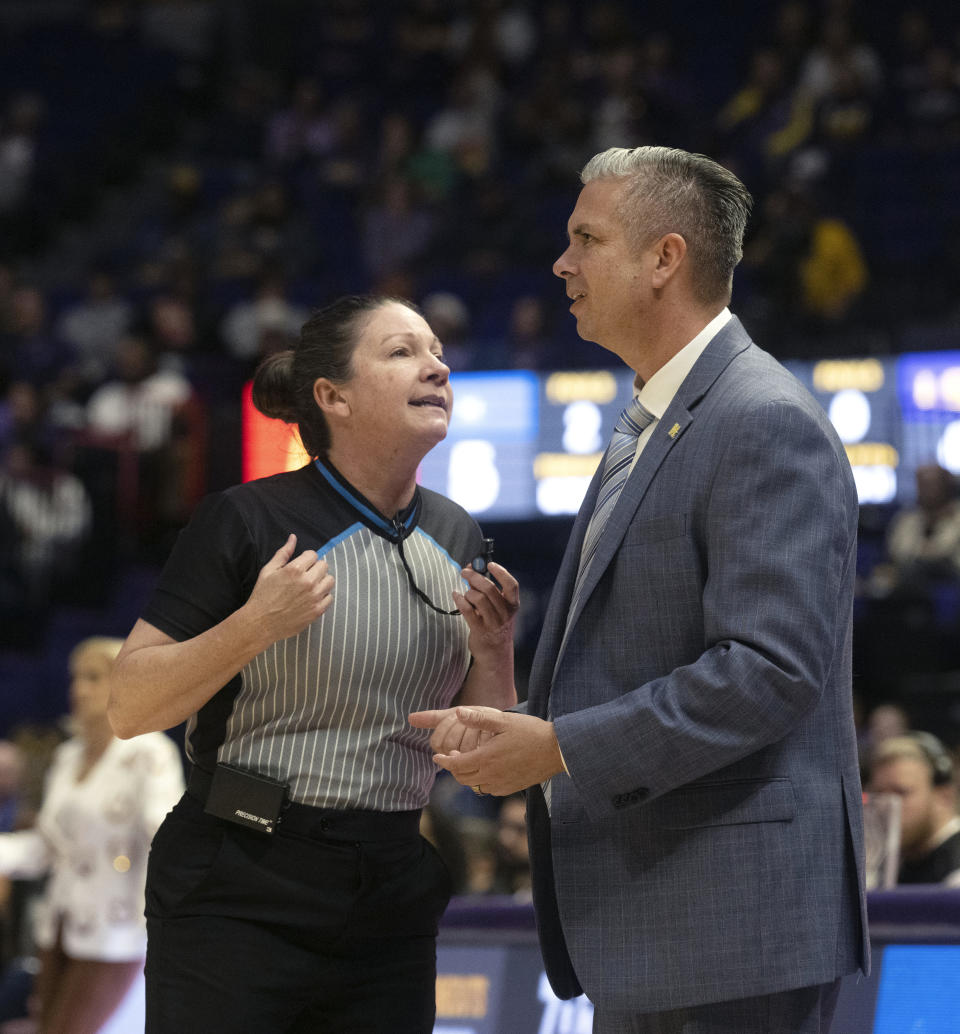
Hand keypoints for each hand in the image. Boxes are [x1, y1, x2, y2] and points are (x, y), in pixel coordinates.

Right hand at [245, 534, 334, 642]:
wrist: (260, 623)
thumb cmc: (262, 595)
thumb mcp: (268, 570)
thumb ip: (283, 553)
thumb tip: (293, 537)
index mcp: (295, 570)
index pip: (313, 555)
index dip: (307, 558)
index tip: (301, 565)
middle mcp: (308, 582)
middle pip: (324, 566)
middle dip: (315, 568)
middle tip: (305, 575)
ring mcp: (314, 597)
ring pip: (330, 581)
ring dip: (322, 581)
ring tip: (310, 586)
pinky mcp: (317, 611)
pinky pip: (330, 597)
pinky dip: (323, 596)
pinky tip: (312, 598)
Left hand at [424, 707, 564, 795]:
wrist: (557, 750)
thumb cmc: (531, 732)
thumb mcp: (504, 720)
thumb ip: (479, 718)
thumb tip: (457, 712)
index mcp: (486, 758)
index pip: (456, 765)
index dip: (444, 761)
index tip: (437, 756)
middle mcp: (492, 775)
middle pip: (463, 778)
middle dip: (454, 769)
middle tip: (452, 757)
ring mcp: (502, 784)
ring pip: (476, 785)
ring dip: (468, 776)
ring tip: (469, 761)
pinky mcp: (512, 788)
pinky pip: (489, 789)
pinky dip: (482, 782)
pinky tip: (487, 769)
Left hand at [453, 562, 518, 659]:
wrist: (495, 654)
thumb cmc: (495, 625)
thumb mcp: (497, 608)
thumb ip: (486, 589)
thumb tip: (471, 569)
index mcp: (512, 605)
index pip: (511, 585)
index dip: (501, 572)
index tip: (489, 564)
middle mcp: (505, 613)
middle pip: (490, 589)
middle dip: (475, 577)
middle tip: (465, 572)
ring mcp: (493, 622)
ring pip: (478, 598)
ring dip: (468, 591)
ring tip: (465, 593)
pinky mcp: (479, 630)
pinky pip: (467, 610)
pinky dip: (459, 599)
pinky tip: (456, 595)